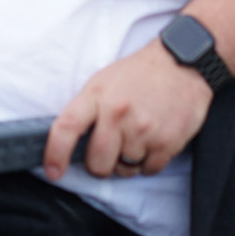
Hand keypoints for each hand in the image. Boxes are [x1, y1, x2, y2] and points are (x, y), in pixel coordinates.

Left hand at [43, 38, 213, 180]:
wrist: (181, 64)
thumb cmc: (139, 74)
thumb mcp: (103, 82)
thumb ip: (87, 109)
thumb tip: (69, 141)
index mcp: (96, 95)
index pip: (67, 127)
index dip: (55, 153)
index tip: (53, 171)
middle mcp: (117, 113)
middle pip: (97, 162)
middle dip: (99, 165)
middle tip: (107, 154)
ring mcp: (143, 129)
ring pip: (124, 169)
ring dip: (127, 162)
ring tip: (135, 138)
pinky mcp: (168, 141)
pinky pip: (148, 170)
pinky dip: (148, 163)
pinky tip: (151, 142)